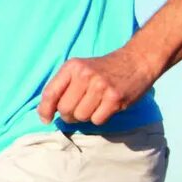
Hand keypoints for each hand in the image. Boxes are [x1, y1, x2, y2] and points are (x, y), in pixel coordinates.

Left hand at [37, 46, 156, 125]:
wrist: (136, 61)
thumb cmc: (104, 69)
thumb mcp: (80, 68)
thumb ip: (63, 86)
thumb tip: (45, 113)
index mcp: (72, 67)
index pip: (50, 93)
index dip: (44, 110)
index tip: (46, 118)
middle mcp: (85, 75)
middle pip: (65, 109)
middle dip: (68, 115)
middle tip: (78, 109)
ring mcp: (100, 87)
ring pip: (81, 116)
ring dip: (85, 116)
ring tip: (93, 105)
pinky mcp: (115, 98)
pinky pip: (97, 120)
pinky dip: (99, 118)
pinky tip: (105, 107)